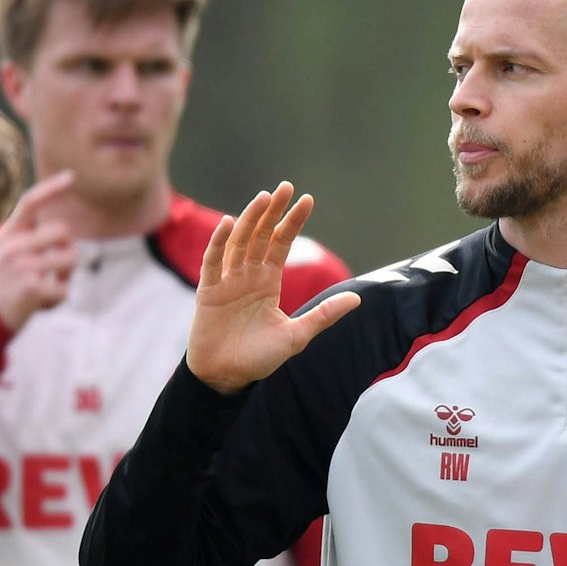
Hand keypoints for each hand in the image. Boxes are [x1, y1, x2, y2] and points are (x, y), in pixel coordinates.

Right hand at [0, 171, 76, 332]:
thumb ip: (21, 243)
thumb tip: (59, 233)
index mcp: (6, 236)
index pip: (29, 203)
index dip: (51, 188)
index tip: (72, 177)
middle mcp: (13, 246)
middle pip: (63, 232)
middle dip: (68, 251)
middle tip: (57, 271)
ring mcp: (22, 265)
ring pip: (70, 258)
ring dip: (65, 277)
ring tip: (47, 289)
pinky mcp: (31, 287)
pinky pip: (63, 289)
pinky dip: (56, 301)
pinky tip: (39, 306)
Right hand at [188, 182, 359, 393]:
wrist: (227, 378)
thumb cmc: (259, 358)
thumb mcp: (297, 335)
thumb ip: (323, 314)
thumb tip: (357, 298)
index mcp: (268, 282)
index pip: (280, 244)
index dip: (292, 222)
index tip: (306, 200)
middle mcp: (247, 276)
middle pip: (260, 236)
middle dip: (272, 212)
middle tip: (285, 187)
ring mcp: (227, 282)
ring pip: (238, 243)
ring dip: (250, 220)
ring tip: (263, 198)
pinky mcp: (208, 292)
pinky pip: (213, 263)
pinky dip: (219, 243)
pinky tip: (228, 224)